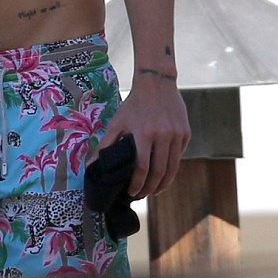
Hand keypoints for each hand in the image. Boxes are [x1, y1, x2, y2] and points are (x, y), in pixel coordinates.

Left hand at [94, 76, 190, 198]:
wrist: (156, 83)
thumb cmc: (134, 104)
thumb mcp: (117, 122)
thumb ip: (105, 145)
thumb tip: (91, 166)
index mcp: (144, 133)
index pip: (143, 167)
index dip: (138, 184)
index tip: (133, 193)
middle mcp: (163, 135)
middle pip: (160, 171)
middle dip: (151, 188)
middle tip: (144, 194)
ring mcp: (177, 134)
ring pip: (173, 167)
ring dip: (164, 183)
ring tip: (155, 190)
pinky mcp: (185, 132)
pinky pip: (179, 155)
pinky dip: (172, 166)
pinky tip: (164, 171)